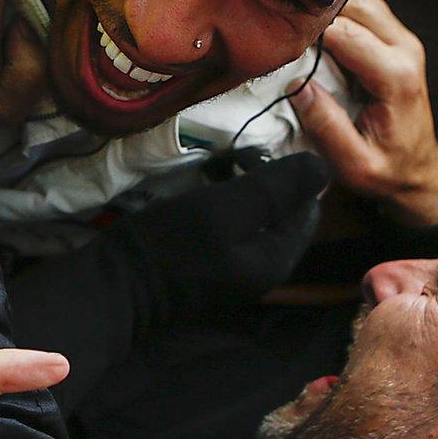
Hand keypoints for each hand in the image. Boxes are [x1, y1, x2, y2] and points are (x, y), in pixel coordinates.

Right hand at [110, 152, 331, 320]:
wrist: (113, 287)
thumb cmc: (171, 245)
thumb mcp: (225, 208)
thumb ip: (275, 188)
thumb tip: (323, 166)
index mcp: (276, 260)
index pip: (307, 208)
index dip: (291, 174)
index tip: (257, 151)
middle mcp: (262, 270)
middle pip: (282, 214)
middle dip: (266, 180)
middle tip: (235, 155)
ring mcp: (234, 272)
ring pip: (256, 219)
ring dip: (243, 188)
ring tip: (217, 166)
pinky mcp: (209, 268)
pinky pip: (231, 229)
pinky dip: (224, 204)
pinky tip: (201, 189)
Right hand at [290, 0, 437, 227]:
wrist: (419, 171)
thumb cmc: (389, 169)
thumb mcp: (355, 164)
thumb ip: (328, 127)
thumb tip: (298, 87)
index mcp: (396, 76)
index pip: (345, 33)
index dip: (308, 29)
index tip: (278, 34)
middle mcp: (405, 50)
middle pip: (357, 2)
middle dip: (318, 7)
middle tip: (283, 21)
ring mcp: (404, 40)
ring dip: (329, 4)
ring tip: (296, 19)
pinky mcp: (397, 40)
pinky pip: (366, 9)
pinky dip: (340, 8)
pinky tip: (316, 22)